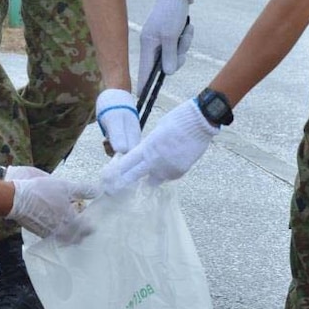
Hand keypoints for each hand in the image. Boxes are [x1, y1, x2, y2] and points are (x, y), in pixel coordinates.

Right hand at [6, 169, 100, 242]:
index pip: (86, 229)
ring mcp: (48, 233)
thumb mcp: (65, 186)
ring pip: (63, 238)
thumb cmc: (41, 191)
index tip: (93, 222)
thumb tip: (98, 191)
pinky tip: (56, 224)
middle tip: (84, 227)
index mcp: (69, 221)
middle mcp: (60, 231)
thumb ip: (83, 190)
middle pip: (75, 237)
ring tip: (70, 226)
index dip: (90, 225)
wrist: (15, 198)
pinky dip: (57, 231)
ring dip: (69, 234)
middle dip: (80, 233)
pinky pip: (52, 235)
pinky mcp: (38, 231)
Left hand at [96, 88, 140, 154]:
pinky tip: (105, 138)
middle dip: (114, 155)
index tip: (110, 152)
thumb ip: (118, 136)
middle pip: (126, 157)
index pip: (131, 158)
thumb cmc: (113, 104)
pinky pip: (118, 146)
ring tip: (105, 139)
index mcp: (135, 137)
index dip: (120, 161)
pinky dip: (110, 145)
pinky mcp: (123, 135)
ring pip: (121, 152)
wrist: (114, 91)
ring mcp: (129, 137)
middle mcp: (134, 139)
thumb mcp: (113, 120)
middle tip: (106, 142)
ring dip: (111, 149)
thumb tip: (121, 152)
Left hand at [101, 97, 217, 194]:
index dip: (118, 172)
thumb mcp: (156, 131)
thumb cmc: (177, 120)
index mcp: (147, 147)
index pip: (127, 163)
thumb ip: (149, 146)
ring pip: (154, 179)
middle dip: (124, 182)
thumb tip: (146, 154)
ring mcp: (169, 168)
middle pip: (135, 175)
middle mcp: (156, 160)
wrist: (200, 122)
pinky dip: (166, 173)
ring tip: (154, 170)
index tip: (109, 178)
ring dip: (151, 176)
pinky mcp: (181, 171)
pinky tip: (170, 162)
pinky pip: (169, 176)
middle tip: (114, 189)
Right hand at [138, 0, 194, 93]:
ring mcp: (161, 44)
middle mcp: (152, 47)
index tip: (142, 100)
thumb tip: (167, 74)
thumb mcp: (171, 35)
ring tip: (184, 30)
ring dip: (183, 46)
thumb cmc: (171, 13)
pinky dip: (185, 40)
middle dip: (177, 56)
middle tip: (180, 41)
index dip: (144, 85)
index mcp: (147, 46)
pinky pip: (179, 48)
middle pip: (164, 66)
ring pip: (175, 57)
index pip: (144, 72)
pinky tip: (185, 28)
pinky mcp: (169, 40)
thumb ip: (169, 55)